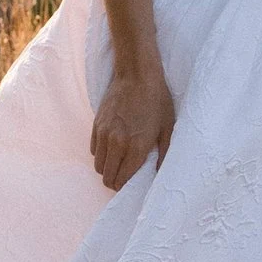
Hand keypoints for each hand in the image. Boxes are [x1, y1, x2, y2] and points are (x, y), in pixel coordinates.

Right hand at [91, 61, 174, 192]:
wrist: (137, 74)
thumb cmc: (157, 100)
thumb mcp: (168, 127)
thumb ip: (164, 154)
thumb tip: (158, 173)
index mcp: (136, 147)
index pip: (122, 180)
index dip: (124, 187)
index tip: (129, 184)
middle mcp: (117, 143)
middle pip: (107, 177)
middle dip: (114, 181)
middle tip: (122, 177)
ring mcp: (104, 134)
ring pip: (98, 165)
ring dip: (106, 168)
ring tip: (116, 163)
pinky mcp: (96, 124)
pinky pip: (93, 150)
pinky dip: (100, 154)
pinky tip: (111, 148)